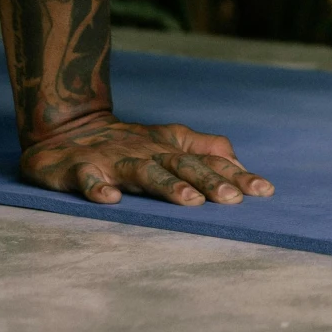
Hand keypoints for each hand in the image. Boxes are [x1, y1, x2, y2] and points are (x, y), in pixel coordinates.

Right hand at [19, 116, 275, 205]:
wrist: (67, 130)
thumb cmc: (127, 144)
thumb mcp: (169, 143)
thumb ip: (204, 150)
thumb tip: (241, 165)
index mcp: (169, 148)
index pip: (208, 161)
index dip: (236, 175)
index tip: (264, 191)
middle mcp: (146, 152)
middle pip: (182, 166)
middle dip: (208, 181)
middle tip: (232, 199)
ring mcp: (113, 160)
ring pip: (144, 172)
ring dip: (167, 186)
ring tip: (190, 201)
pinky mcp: (80, 169)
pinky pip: (88, 179)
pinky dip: (98, 188)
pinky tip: (111, 200)